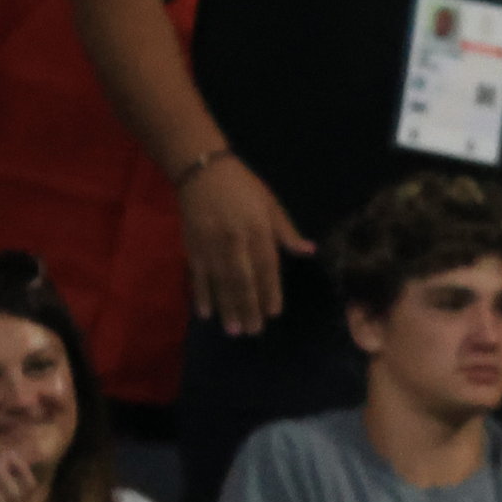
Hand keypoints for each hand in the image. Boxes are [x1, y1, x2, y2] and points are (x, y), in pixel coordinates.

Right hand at [178, 153, 314, 332]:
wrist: (201, 170)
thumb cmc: (243, 187)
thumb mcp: (271, 204)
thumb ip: (287, 232)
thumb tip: (310, 251)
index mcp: (258, 229)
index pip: (266, 267)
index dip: (270, 291)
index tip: (274, 313)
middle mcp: (235, 240)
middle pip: (243, 279)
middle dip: (248, 307)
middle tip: (254, 331)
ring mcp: (210, 244)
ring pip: (220, 282)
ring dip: (227, 307)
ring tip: (234, 330)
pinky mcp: (191, 245)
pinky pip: (197, 275)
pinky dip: (201, 294)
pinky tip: (206, 313)